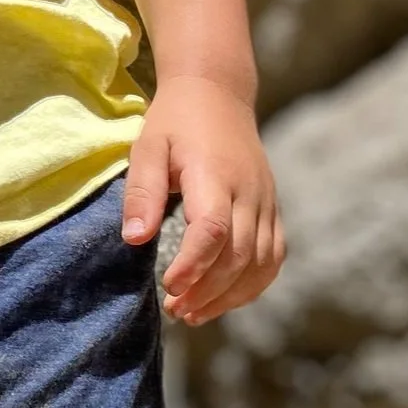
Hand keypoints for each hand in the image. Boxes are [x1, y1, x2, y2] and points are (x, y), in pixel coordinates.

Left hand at [120, 75, 284, 326]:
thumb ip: (142, 191)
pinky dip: (252, 285)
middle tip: (174, 310)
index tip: (169, 287)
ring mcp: (266, 201)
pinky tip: (223, 299)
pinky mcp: (272, 209)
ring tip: (193, 313)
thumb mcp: (148, 147)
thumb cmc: (175, 122)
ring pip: (261, 262)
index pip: (214, 231)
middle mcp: (249, 192)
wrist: (218, 94)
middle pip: (239, 255)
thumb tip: (134, 239)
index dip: (194, 266)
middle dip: (207, 290)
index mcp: (215, 175)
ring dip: (229, 296)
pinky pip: (273, 256)